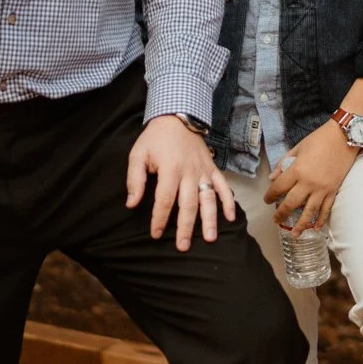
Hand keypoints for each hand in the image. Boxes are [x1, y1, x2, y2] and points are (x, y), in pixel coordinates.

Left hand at [128, 115, 235, 250]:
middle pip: (188, 204)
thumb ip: (134, 180)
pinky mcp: (212, 168)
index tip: (156, 234)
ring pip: (208, 198)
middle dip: (186, 227)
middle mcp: (189, 172)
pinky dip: (229, 201)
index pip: (164, 199)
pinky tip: (231, 218)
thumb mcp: (138, 155)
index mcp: (170, 169)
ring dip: (210, 219)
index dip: (160, 218)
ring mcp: (203, 171)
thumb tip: (131, 204)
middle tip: (183, 247)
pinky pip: (223, 186)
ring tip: (210, 239)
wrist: (177, 116)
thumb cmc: (155, 138)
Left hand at [265, 123, 356, 235]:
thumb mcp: (298, 147)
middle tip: (276, 220)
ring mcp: (323, 188)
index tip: (267, 200)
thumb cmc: (319, 139)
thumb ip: (284, 163)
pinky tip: (316, 228)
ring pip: (309, 212)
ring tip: (294, 234)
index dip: (270, 196)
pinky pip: (326, 209)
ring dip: (300, 225)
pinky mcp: (334, 190)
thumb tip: (272, 178)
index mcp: (297, 170)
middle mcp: (309, 183)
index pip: (279, 188)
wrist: (344, 136)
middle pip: (291, 203)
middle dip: (281, 214)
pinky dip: (321, 220)